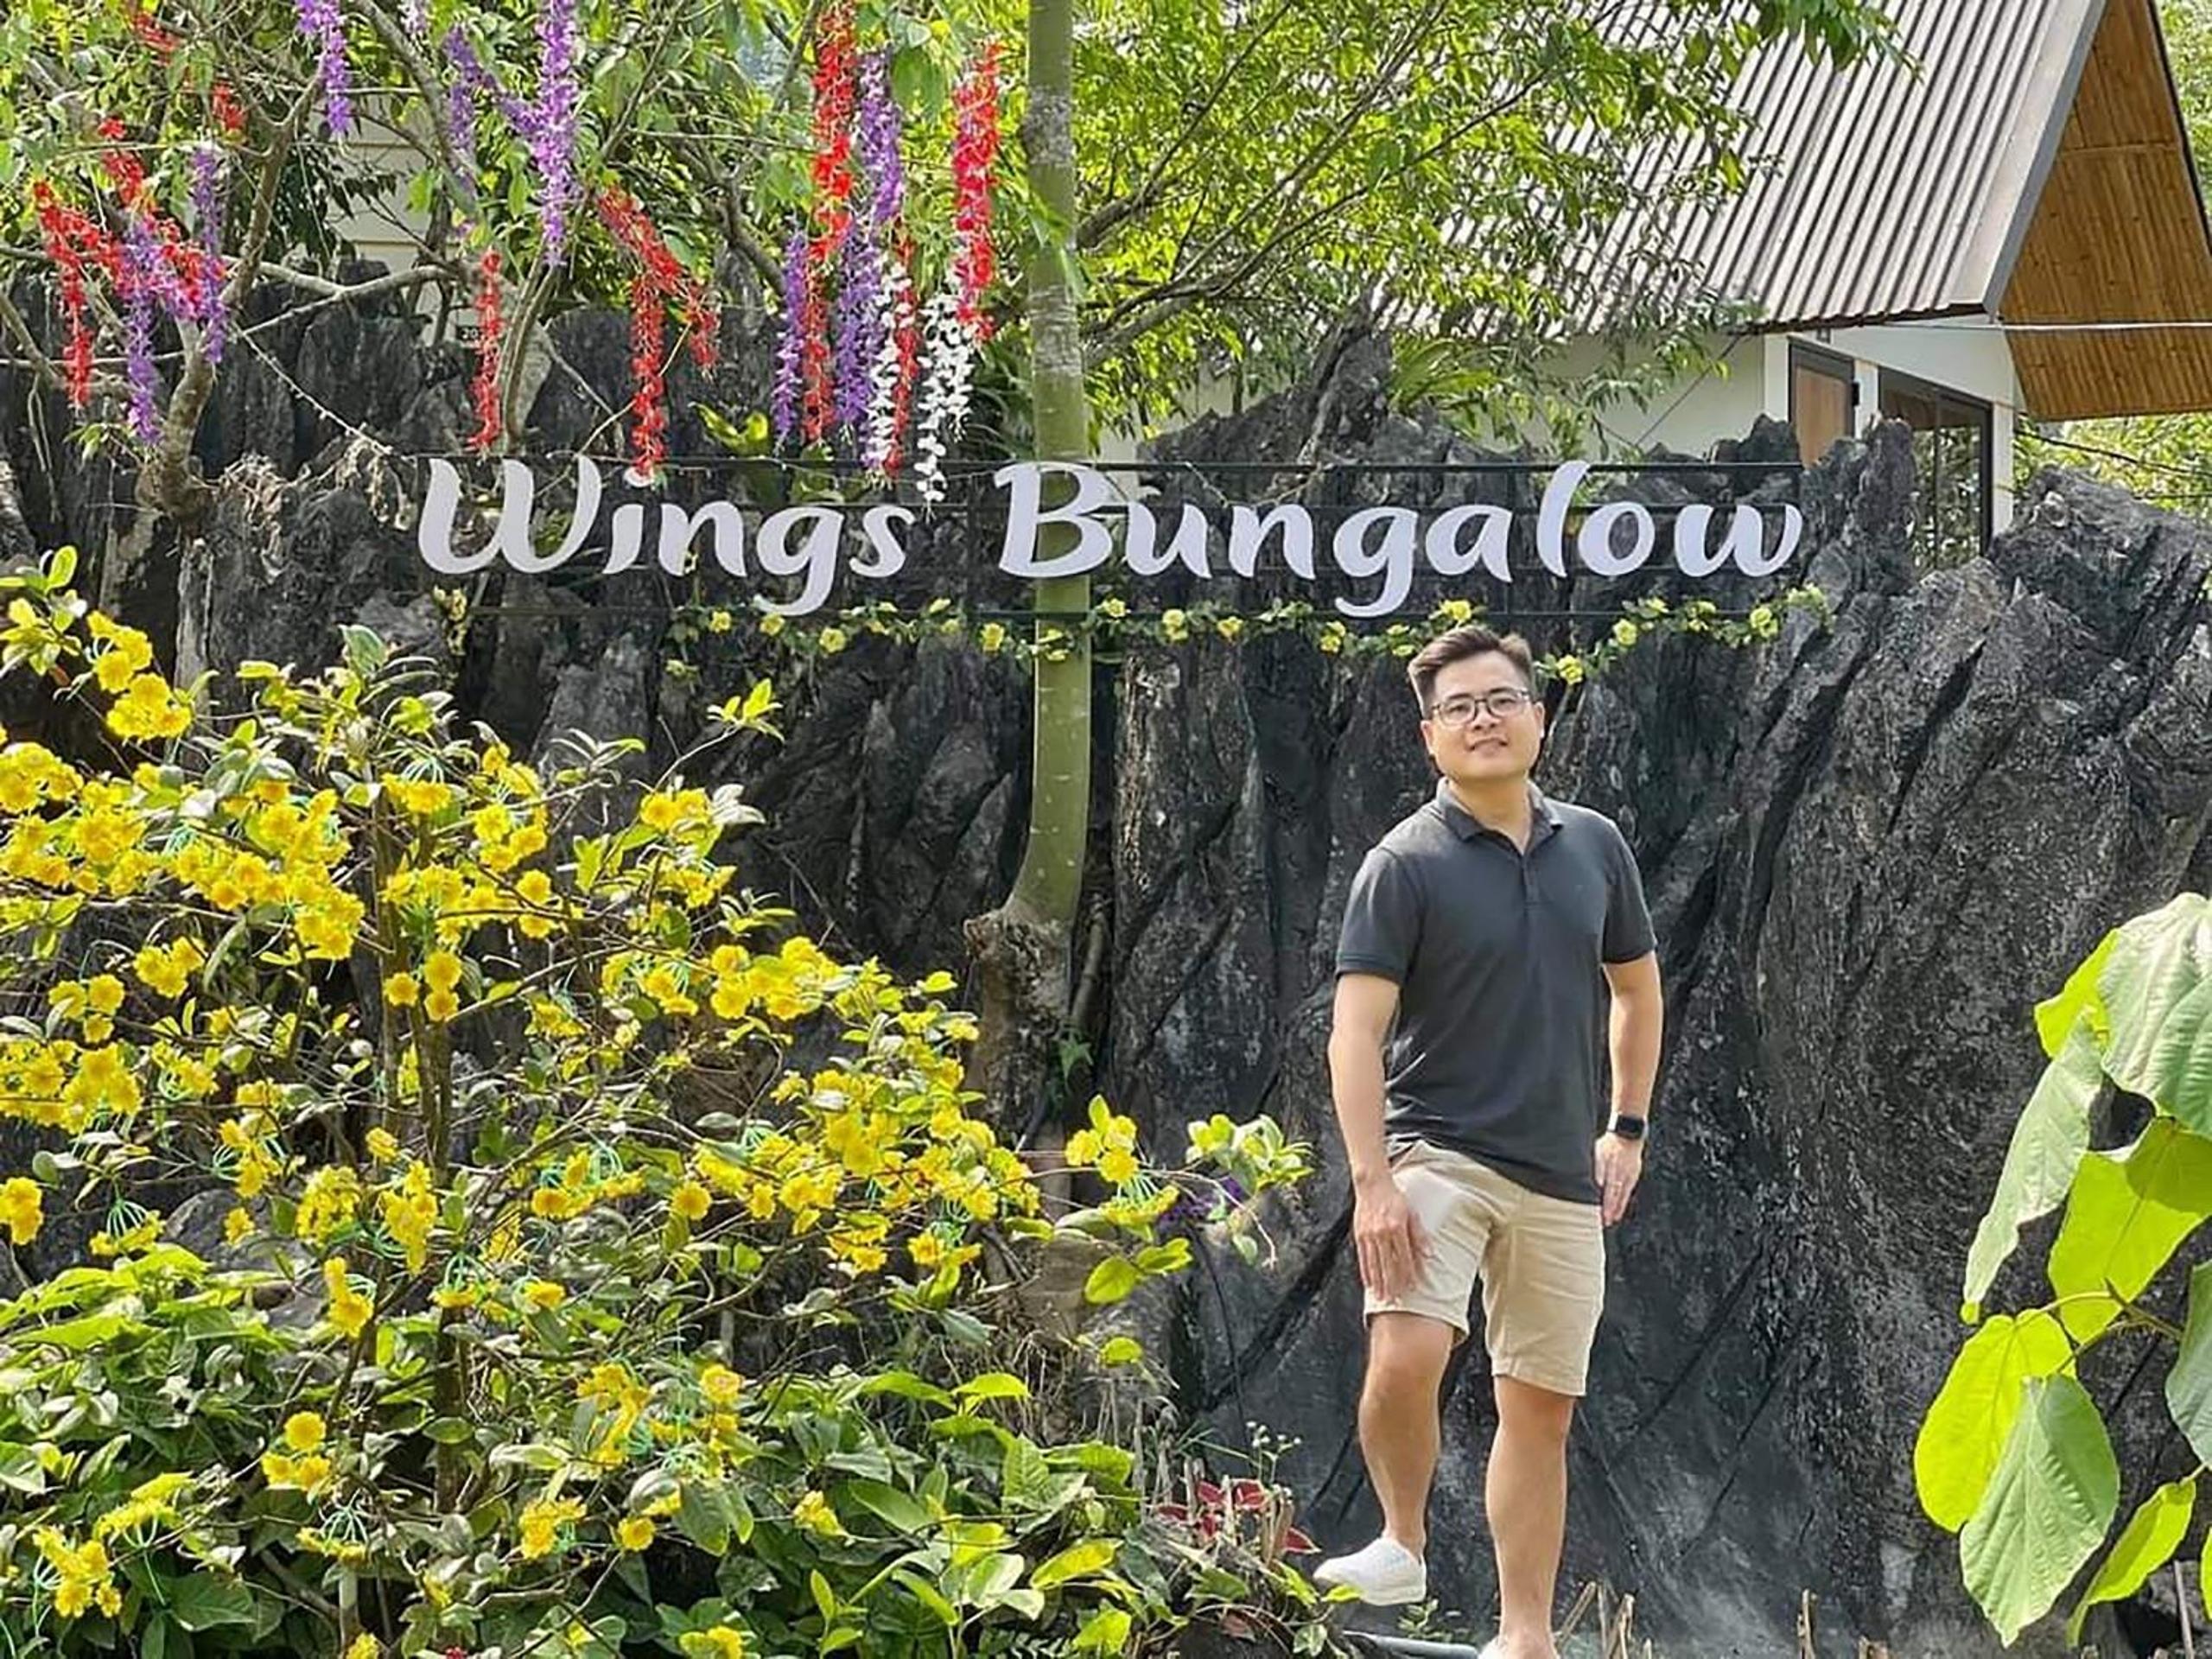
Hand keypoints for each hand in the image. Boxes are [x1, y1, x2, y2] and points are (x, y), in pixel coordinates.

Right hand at [1353, 1174, 1425, 1301]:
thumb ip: (1419, 1235)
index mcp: (1397, 1227)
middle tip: (1396, 1302)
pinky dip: (1366, 1272)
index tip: (1412, 1288)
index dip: (1409, 1274)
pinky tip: (1368, 1284)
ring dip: (1378, 1283)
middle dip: (1392, 1285)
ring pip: (1374, 1264)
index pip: (1404, 1256)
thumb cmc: (1395, 1198)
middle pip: (1388, 1264)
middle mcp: (1381, 1233)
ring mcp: (1368, 1235)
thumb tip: (1430, 1254)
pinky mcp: (1359, 1235)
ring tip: (1382, 1298)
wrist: (1372, 1184)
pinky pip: (1363, 1258)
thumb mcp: (1412, 1213)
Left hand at [1593, 1133, 1643, 1226]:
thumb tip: (1596, 1184)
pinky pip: (1628, 1190)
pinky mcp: (1634, 1174)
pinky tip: (1620, 1205)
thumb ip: (1597, 1168)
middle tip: (1607, 1222)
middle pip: (1617, 1196)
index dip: (1607, 1205)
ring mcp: (1630, 1175)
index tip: (1603, 1216)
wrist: (1628, 1134)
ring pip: (1624, 1195)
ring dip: (1618, 1207)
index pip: (1610, 1192)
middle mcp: (1623, 1174)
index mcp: (1613, 1169)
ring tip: (1613, 1218)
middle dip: (1612, 1210)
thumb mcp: (1599, 1152)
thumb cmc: (1610, 1143)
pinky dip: (1624, 1199)